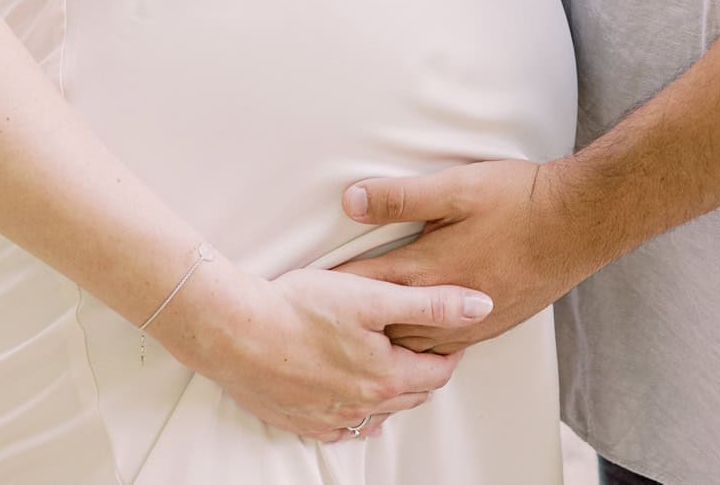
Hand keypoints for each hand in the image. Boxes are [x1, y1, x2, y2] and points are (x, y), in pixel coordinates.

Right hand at [171, 264, 493, 444]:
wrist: (235, 332)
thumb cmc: (302, 306)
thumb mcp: (373, 296)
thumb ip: (432, 303)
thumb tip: (483, 305)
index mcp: (386, 379)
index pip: (439, 372)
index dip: (450, 347)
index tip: (450, 328)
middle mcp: (363, 409)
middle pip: (411, 394)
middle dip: (423, 367)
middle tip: (422, 338)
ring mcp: (331, 421)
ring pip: (379, 410)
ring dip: (391, 387)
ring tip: (386, 354)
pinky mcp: (303, 423)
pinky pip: (344, 423)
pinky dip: (356, 404)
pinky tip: (348, 380)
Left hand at [335, 159, 581, 354]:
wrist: (576, 223)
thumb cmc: (517, 198)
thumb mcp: (456, 186)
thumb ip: (402, 197)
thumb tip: (350, 200)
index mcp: (430, 271)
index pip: (367, 286)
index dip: (334, 286)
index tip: (304, 288)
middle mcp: (445, 307)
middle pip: (385, 325)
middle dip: (354, 322)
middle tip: (322, 319)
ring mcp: (470, 322)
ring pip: (413, 343)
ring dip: (387, 338)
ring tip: (360, 336)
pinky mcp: (491, 324)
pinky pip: (443, 347)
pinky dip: (419, 344)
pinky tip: (415, 338)